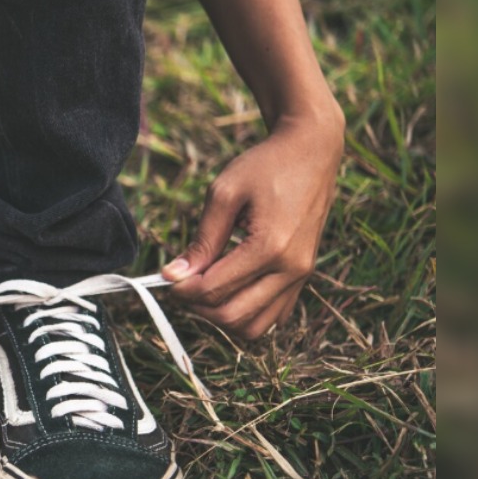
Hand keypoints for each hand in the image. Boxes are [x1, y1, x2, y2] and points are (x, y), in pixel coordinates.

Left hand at [162, 112, 342, 338]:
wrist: (311, 151)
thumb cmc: (266, 166)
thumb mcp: (224, 194)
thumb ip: (202, 240)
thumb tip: (174, 275)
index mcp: (271, 247)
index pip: (214, 289)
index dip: (182, 289)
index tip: (166, 276)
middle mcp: (292, 268)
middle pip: (234, 316)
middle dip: (198, 306)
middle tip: (181, 284)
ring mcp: (302, 276)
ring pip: (255, 326)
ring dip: (222, 316)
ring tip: (204, 286)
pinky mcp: (303, 276)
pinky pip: (273, 315)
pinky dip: (245, 312)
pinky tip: (228, 286)